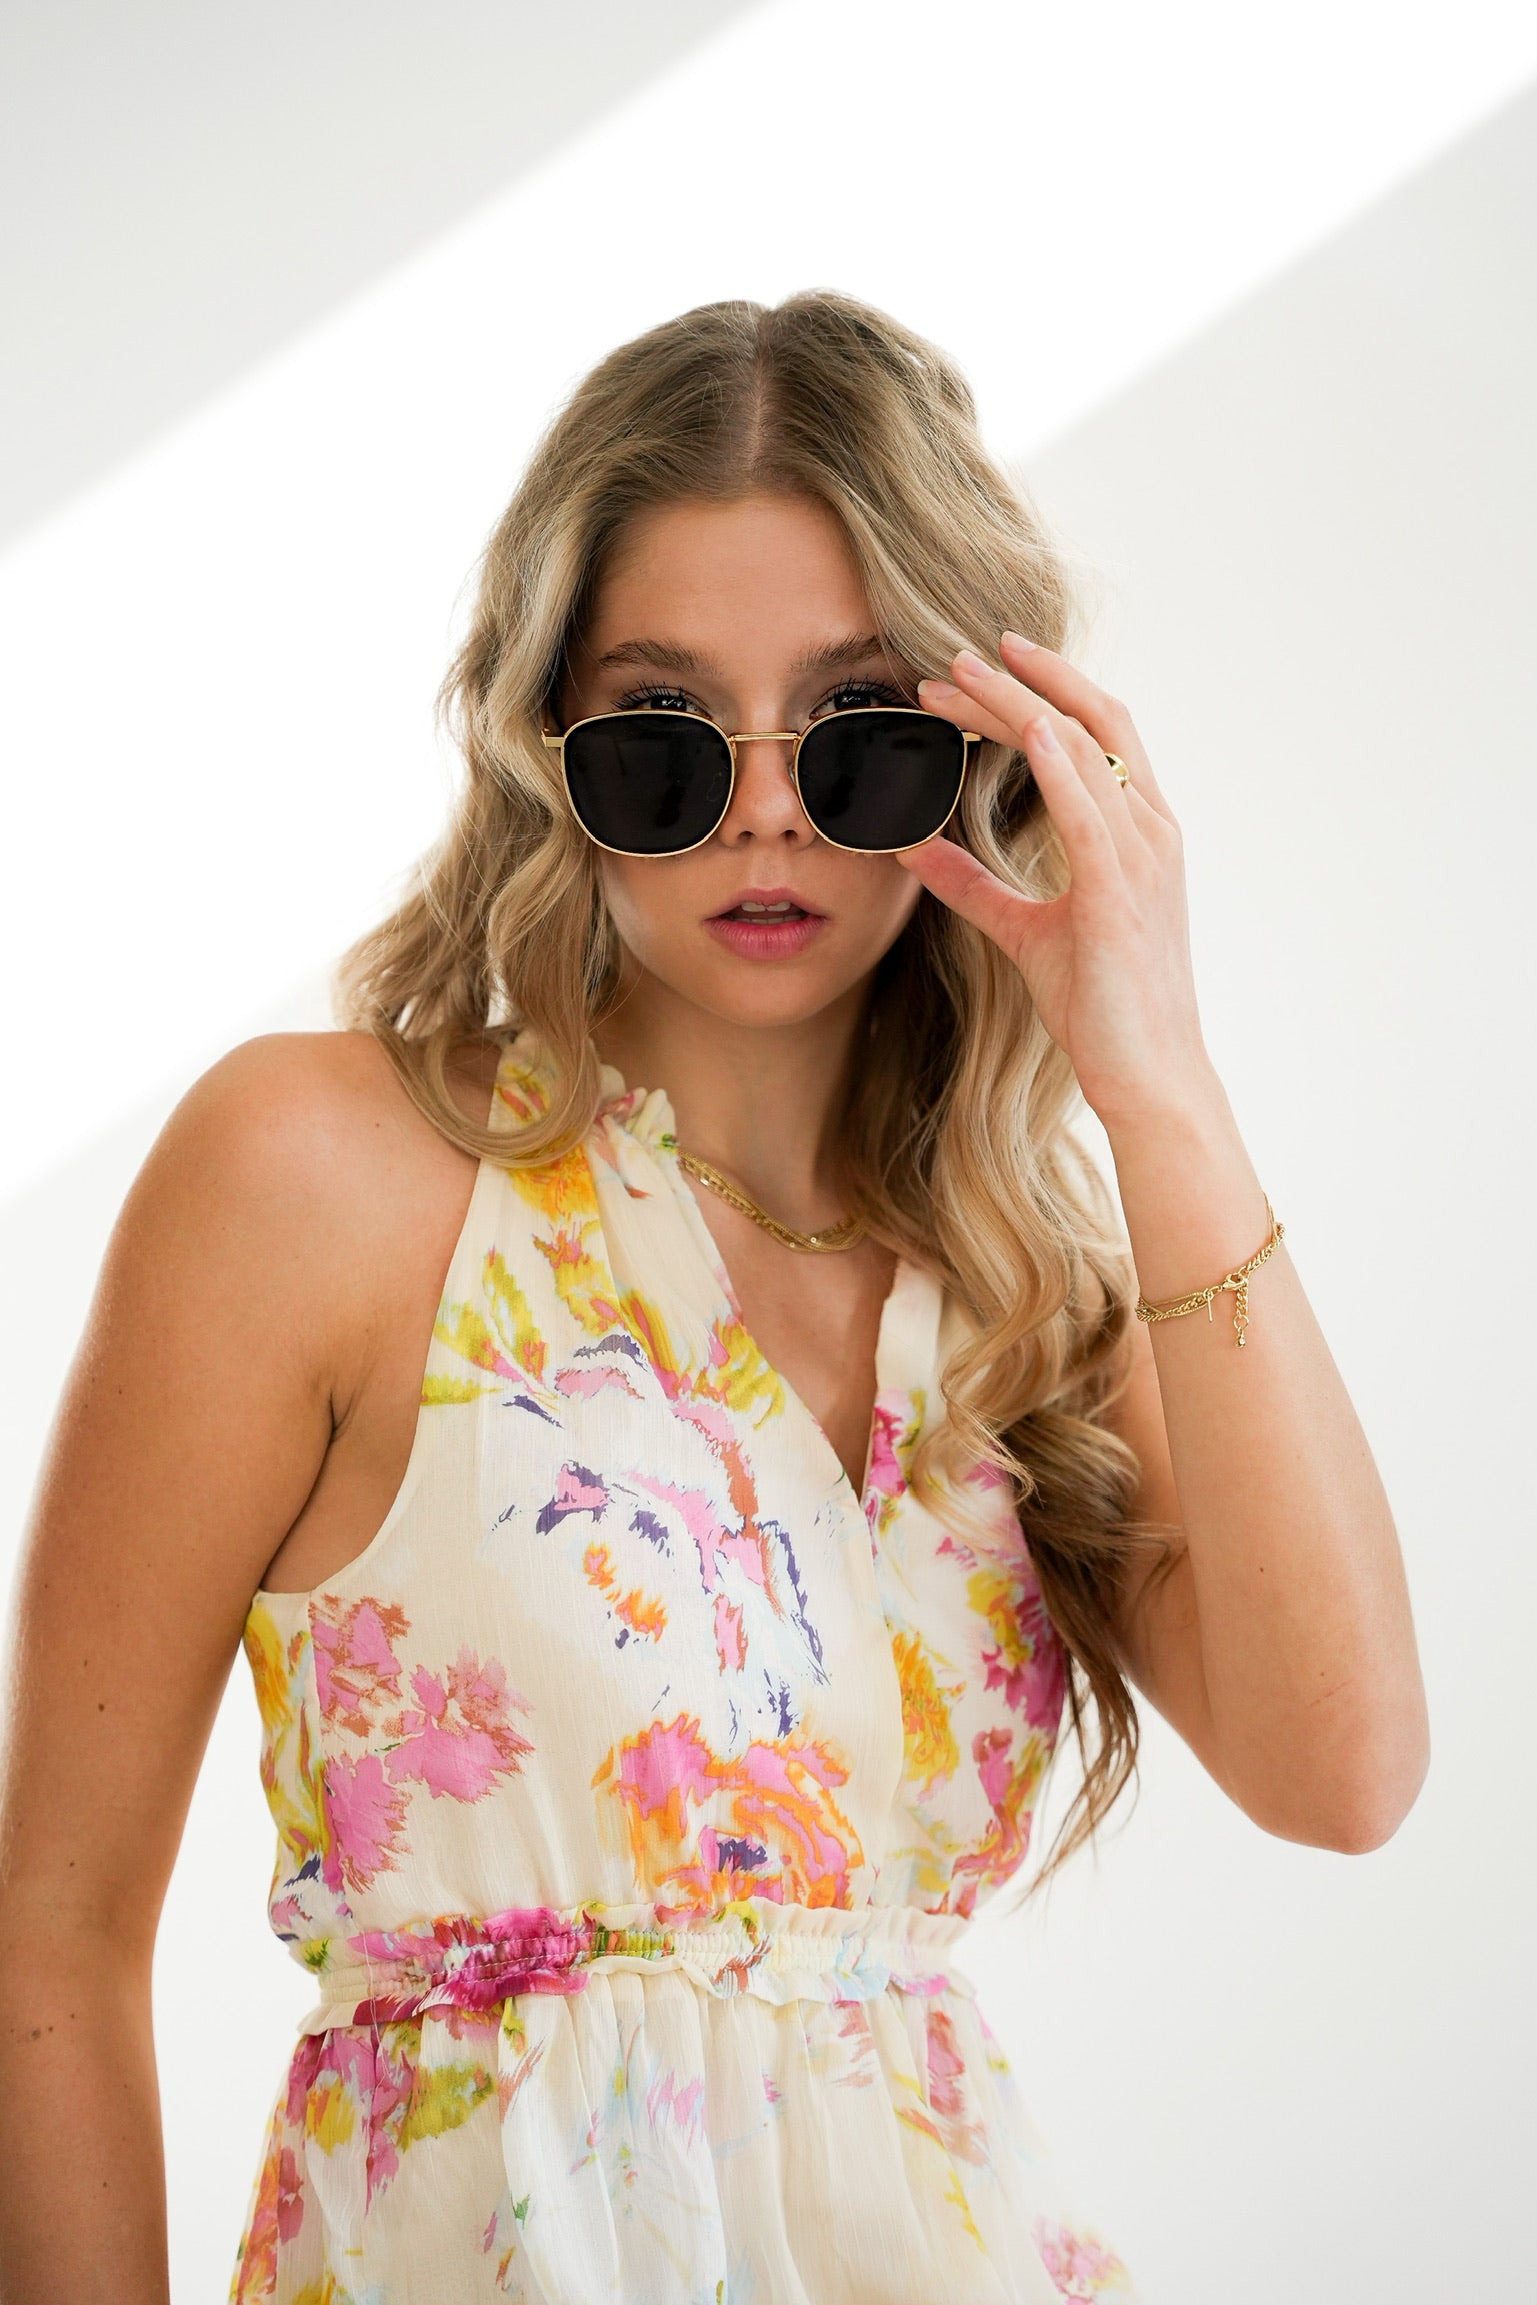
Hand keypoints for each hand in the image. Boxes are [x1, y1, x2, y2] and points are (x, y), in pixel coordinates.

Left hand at [900, 631, 1216, 1130]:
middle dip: (1020, 680)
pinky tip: (1026, 729)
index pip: (1089, 734)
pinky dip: (1060, 766)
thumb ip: (973, 886)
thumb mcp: (1023, 932)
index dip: (1035, 691)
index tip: (976, 667)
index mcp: (1136, 834)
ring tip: (956, 677)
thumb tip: (914, 848)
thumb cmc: (1100, 1006)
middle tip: (953, 654)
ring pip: (1082, 751)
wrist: (1147, 1074)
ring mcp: (1141, 859)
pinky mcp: (1119, 895)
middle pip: (1087, 723)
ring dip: (1016, 706)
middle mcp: (1149, 832)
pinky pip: (1090, 814)